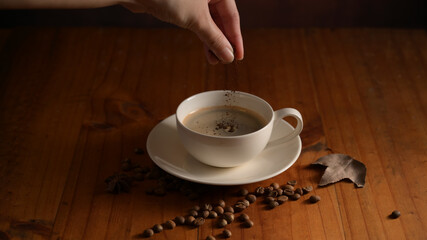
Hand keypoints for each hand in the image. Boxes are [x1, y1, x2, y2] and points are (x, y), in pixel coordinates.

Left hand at [122, 0, 243, 63]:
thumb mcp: (197, 20)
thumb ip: (214, 38)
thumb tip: (228, 55)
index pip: (232, 15)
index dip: (236, 37)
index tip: (238, 56)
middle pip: (221, 19)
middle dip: (223, 41)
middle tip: (224, 60)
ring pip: (209, 21)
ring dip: (212, 41)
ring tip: (214, 60)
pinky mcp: (181, 4)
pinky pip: (197, 21)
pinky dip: (201, 35)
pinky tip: (205, 49)